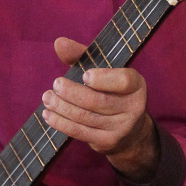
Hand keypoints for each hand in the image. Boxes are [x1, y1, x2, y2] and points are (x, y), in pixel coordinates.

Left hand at [41, 37, 158, 180]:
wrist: (129, 132)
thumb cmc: (111, 92)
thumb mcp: (103, 71)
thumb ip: (82, 55)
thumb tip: (59, 43)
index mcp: (137, 85)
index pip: (123, 81)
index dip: (103, 79)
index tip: (84, 75)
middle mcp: (134, 108)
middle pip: (98, 101)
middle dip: (72, 93)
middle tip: (56, 84)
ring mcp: (121, 128)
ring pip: (86, 117)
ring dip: (62, 107)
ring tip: (48, 98)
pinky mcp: (108, 142)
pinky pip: (80, 132)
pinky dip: (61, 122)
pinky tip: (48, 114)